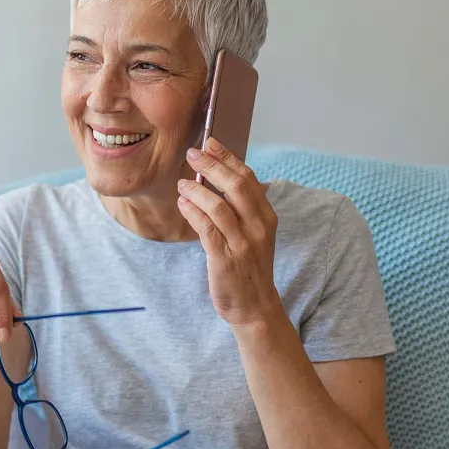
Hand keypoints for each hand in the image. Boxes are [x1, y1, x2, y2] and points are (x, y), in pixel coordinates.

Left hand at [178, 137, 280, 327]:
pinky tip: (183, 203)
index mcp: (266, 217)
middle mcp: (258, 227)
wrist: (255, 306)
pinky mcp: (225, 259)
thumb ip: (240, 209)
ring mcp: (242, 243)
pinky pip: (206, 228)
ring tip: (182, 183)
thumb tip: (217, 179)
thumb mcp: (254, 234)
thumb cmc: (249, 268)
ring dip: (197, 190)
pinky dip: (192, 212)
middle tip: (192, 152)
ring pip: (218, 206)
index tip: (210, 142)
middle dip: (212, 165)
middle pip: (235, 186)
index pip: (248, 178)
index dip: (228, 157)